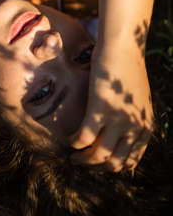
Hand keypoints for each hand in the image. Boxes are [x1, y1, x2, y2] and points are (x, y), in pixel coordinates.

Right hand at [69, 40, 153, 171]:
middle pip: (114, 164)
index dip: (110, 166)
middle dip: (95, 167)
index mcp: (146, 127)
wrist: (123, 48)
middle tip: (81, 160)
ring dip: (82, 160)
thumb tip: (116, 133)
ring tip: (72, 156)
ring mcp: (119, 120)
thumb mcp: (135, 100)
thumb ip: (130, 118)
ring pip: (98, 156)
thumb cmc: (127, 69)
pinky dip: (74, 142)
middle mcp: (135, 127)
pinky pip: (83, 138)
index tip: (95, 160)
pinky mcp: (100, 109)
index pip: (129, 162)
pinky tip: (68, 138)